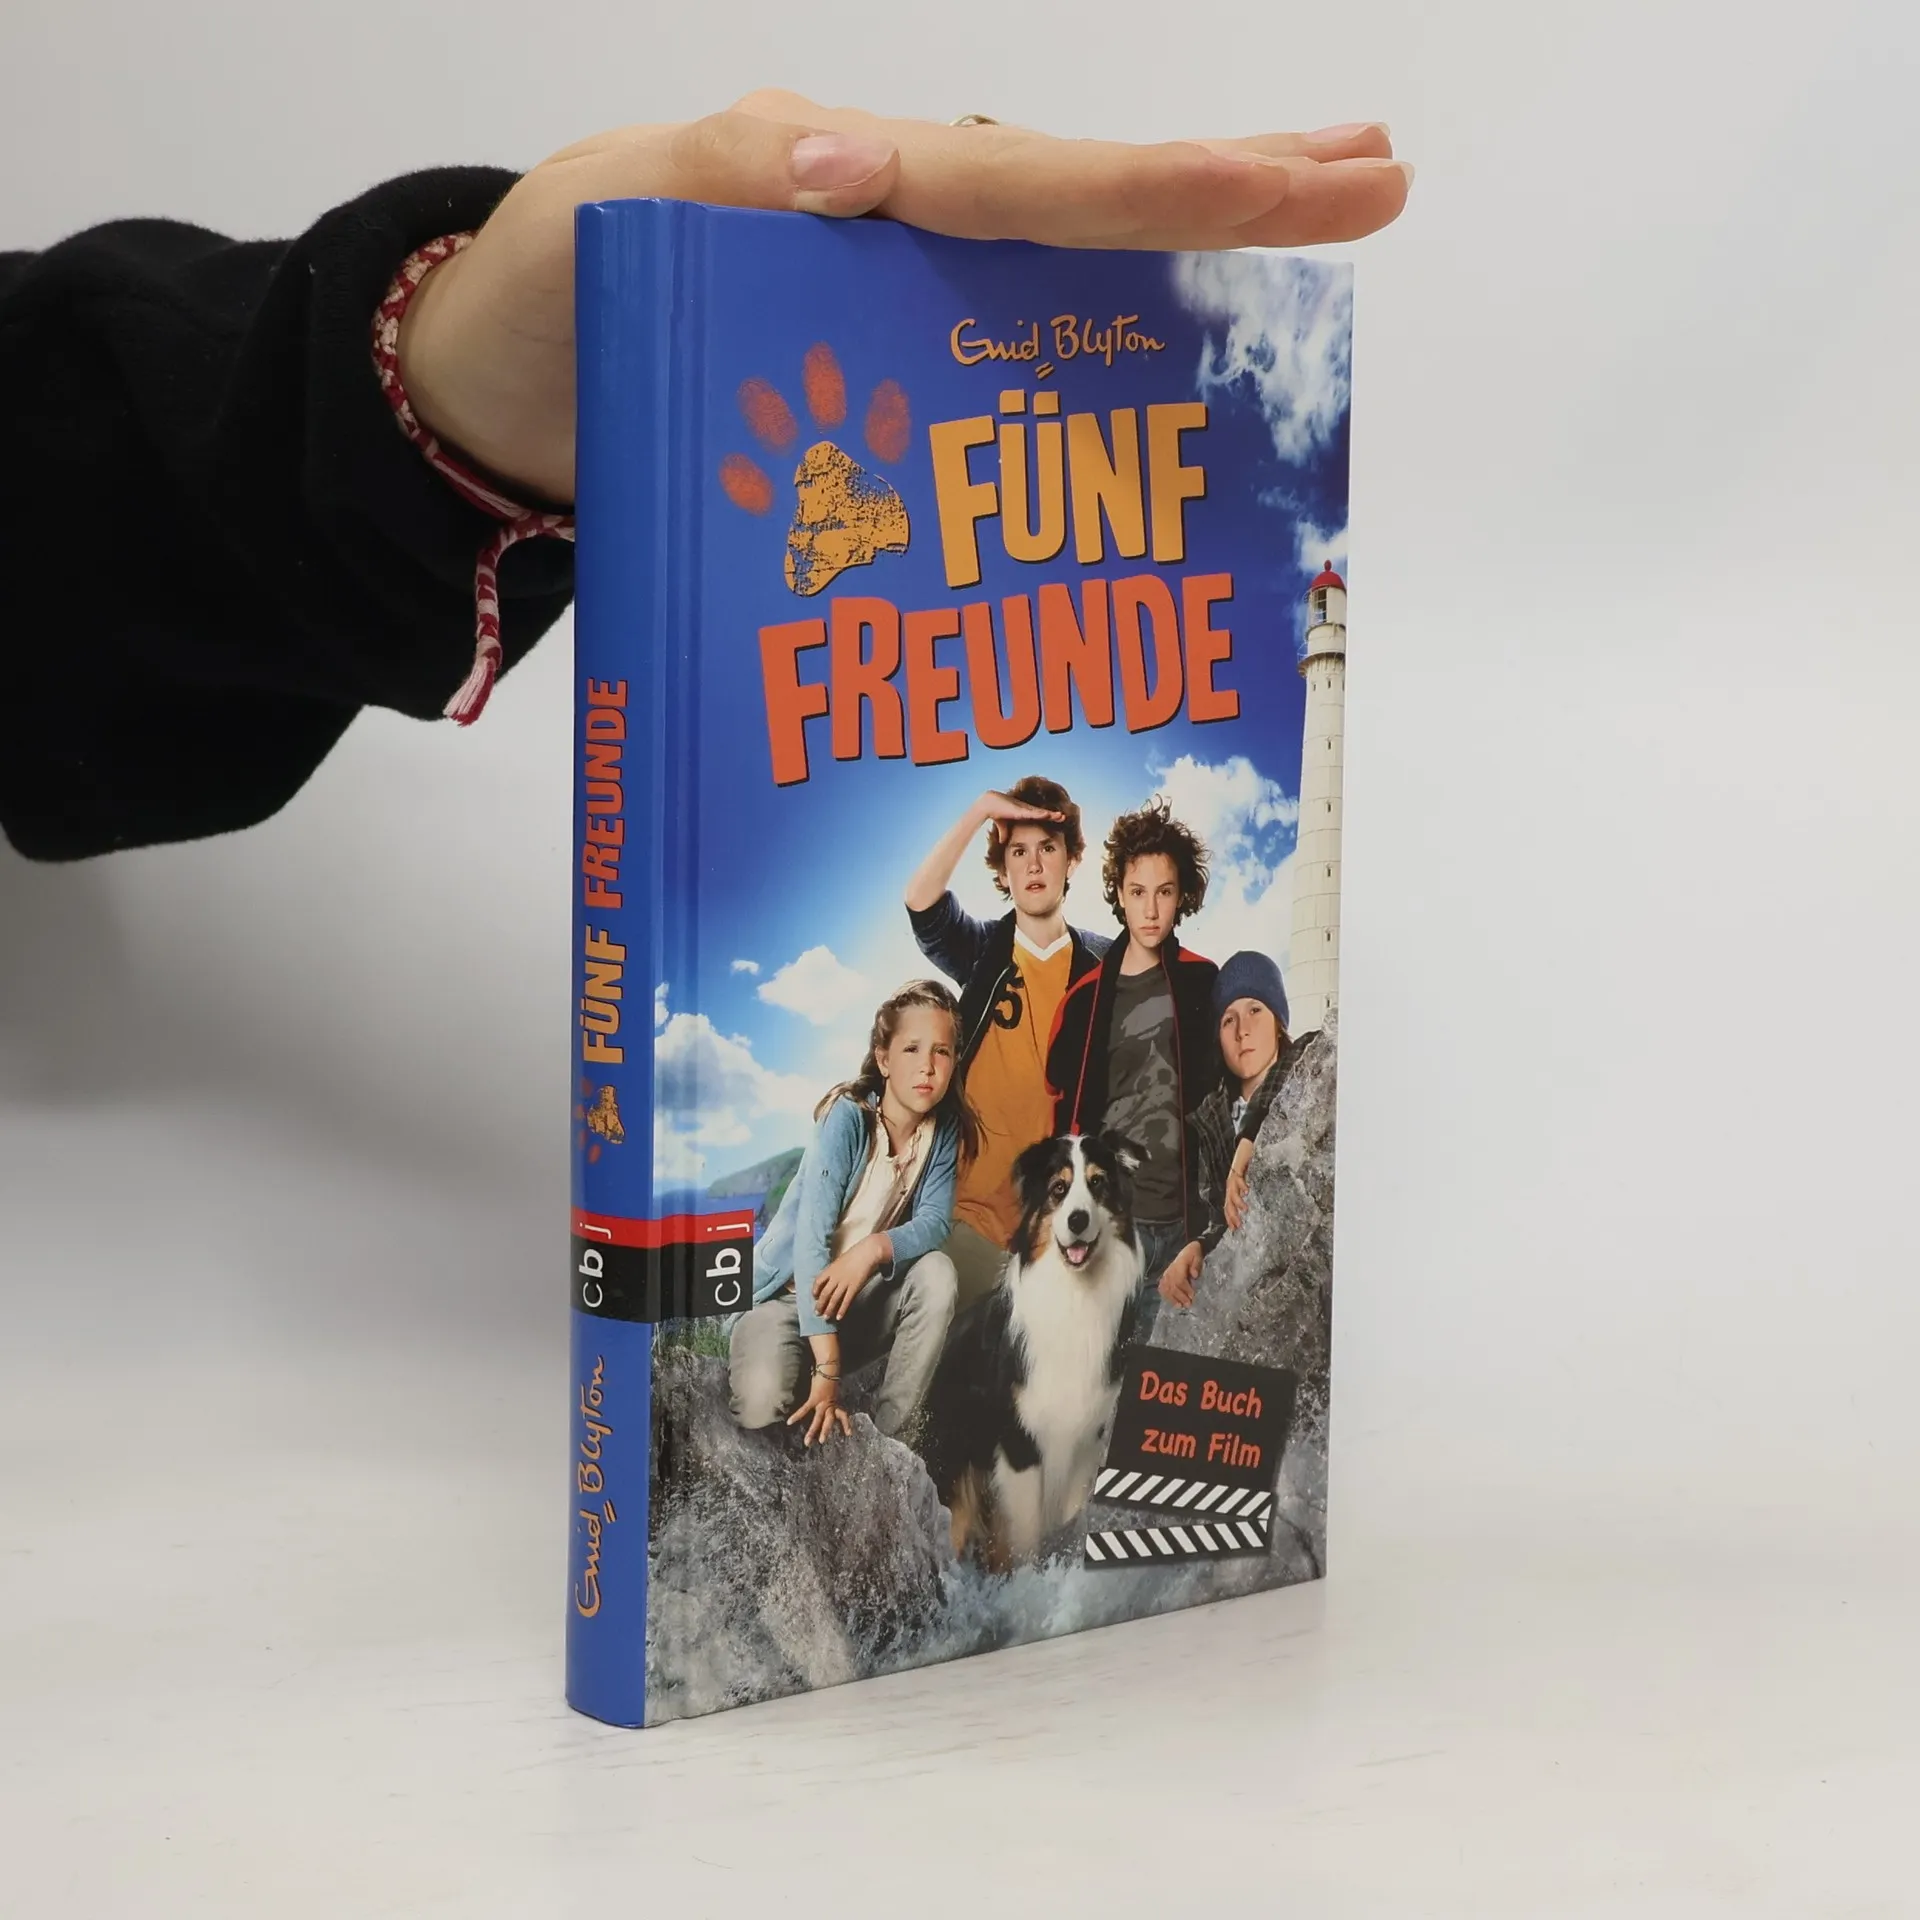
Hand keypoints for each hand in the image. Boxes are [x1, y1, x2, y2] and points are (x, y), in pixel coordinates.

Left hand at [398, 91, 1409, 501]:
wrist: (501, 389)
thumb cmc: (554, 299)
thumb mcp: (615, 217)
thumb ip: (727, 178)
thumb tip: (859, 163)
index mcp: (852, 187)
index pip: (1042, 189)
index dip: (1179, 190)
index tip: (1315, 178)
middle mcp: (897, 234)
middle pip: (1090, 210)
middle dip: (1237, 195)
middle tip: (1380, 179)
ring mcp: (899, 306)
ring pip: (1071, 275)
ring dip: (1197, 259)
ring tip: (1319, 234)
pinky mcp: (885, 378)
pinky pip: (1013, 362)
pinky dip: (1105, 358)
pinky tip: (1177, 375)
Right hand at [788, 1370, 851, 1445]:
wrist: (829, 1368)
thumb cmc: (830, 1376)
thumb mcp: (833, 1389)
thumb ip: (831, 1396)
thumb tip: (829, 1397)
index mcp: (835, 1403)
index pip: (843, 1415)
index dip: (846, 1424)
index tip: (849, 1434)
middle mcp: (830, 1405)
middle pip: (829, 1420)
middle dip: (826, 1431)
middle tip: (822, 1441)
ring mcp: (822, 1403)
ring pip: (818, 1419)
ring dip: (813, 1431)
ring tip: (807, 1442)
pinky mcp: (814, 1398)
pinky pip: (805, 1409)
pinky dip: (797, 1416)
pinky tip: (789, 1422)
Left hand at [811, 1237, 881, 1321]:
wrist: (866, 1253)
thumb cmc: (854, 1254)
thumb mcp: (840, 1261)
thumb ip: (834, 1270)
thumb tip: (830, 1279)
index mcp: (830, 1269)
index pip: (818, 1281)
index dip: (815, 1290)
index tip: (814, 1297)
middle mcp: (835, 1277)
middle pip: (825, 1293)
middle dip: (820, 1304)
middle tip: (817, 1313)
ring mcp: (844, 1283)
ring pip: (834, 1299)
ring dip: (829, 1310)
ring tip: (826, 1317)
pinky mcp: (854, 1287)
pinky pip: (846, 1301)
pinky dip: (842, 1310)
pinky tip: (839, 1317)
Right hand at [979, 788, 1064, 826]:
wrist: (989, 805)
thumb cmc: (996, 813)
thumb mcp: (1002, 826)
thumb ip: (1004, 833)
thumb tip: (1002, 842)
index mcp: (1024, 813)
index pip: (1039, 816)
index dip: (1048, 817)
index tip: (1057, 819)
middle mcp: (1026, 810)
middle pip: (1043, 813)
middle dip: (1053, 815)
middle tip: (1063, 817)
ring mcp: (1024, 809)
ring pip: (1041, 812)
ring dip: (1051, 814)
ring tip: (1061, 816)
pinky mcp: (1020, 810)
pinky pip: (1033, 812)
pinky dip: (1041, 814)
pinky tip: (1049, 814)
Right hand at [1158, 1240, 1202, 1309]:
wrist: (1187, 1249)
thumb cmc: (1193, 1254)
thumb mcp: (1197, 1255)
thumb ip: (1196, 1264)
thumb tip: (1194, 1275)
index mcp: (1179, 1264)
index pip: (1179, 1279)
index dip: (1185, 1289)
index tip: (1192, 1295)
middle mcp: (1170, 1270)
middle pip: (1172, 1286)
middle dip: (1180, 1296)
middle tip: (1188, 1304)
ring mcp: (1166, 1274)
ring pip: (1166, 1288)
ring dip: (1172, 1298)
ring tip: (1180, 1306)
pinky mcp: (1165, 1277)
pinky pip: (1162, 1287)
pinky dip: (1166, 1296)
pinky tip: (1172, 1302)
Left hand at [1224, 1138, 1255, 1231]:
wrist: (1247, 1146)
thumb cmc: (1249, 1163)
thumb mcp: (1251, 1180)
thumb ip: (1251, 1190)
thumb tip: (1261, 1202)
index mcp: (1233, 1188)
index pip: (1229, 1205)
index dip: (1230, 1217)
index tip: (1234, 1229)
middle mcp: (1231, 1183)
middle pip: (1228, 1201)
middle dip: (1232, 1214)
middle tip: (1238, 1225)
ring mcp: (1233, 1175)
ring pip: (1232, 1191)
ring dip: (1237, 1201)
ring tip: (1244, 1209)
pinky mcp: (1237, 1167)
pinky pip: (1238, 1177)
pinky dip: (1242, 1185)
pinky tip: (1247, 1191)